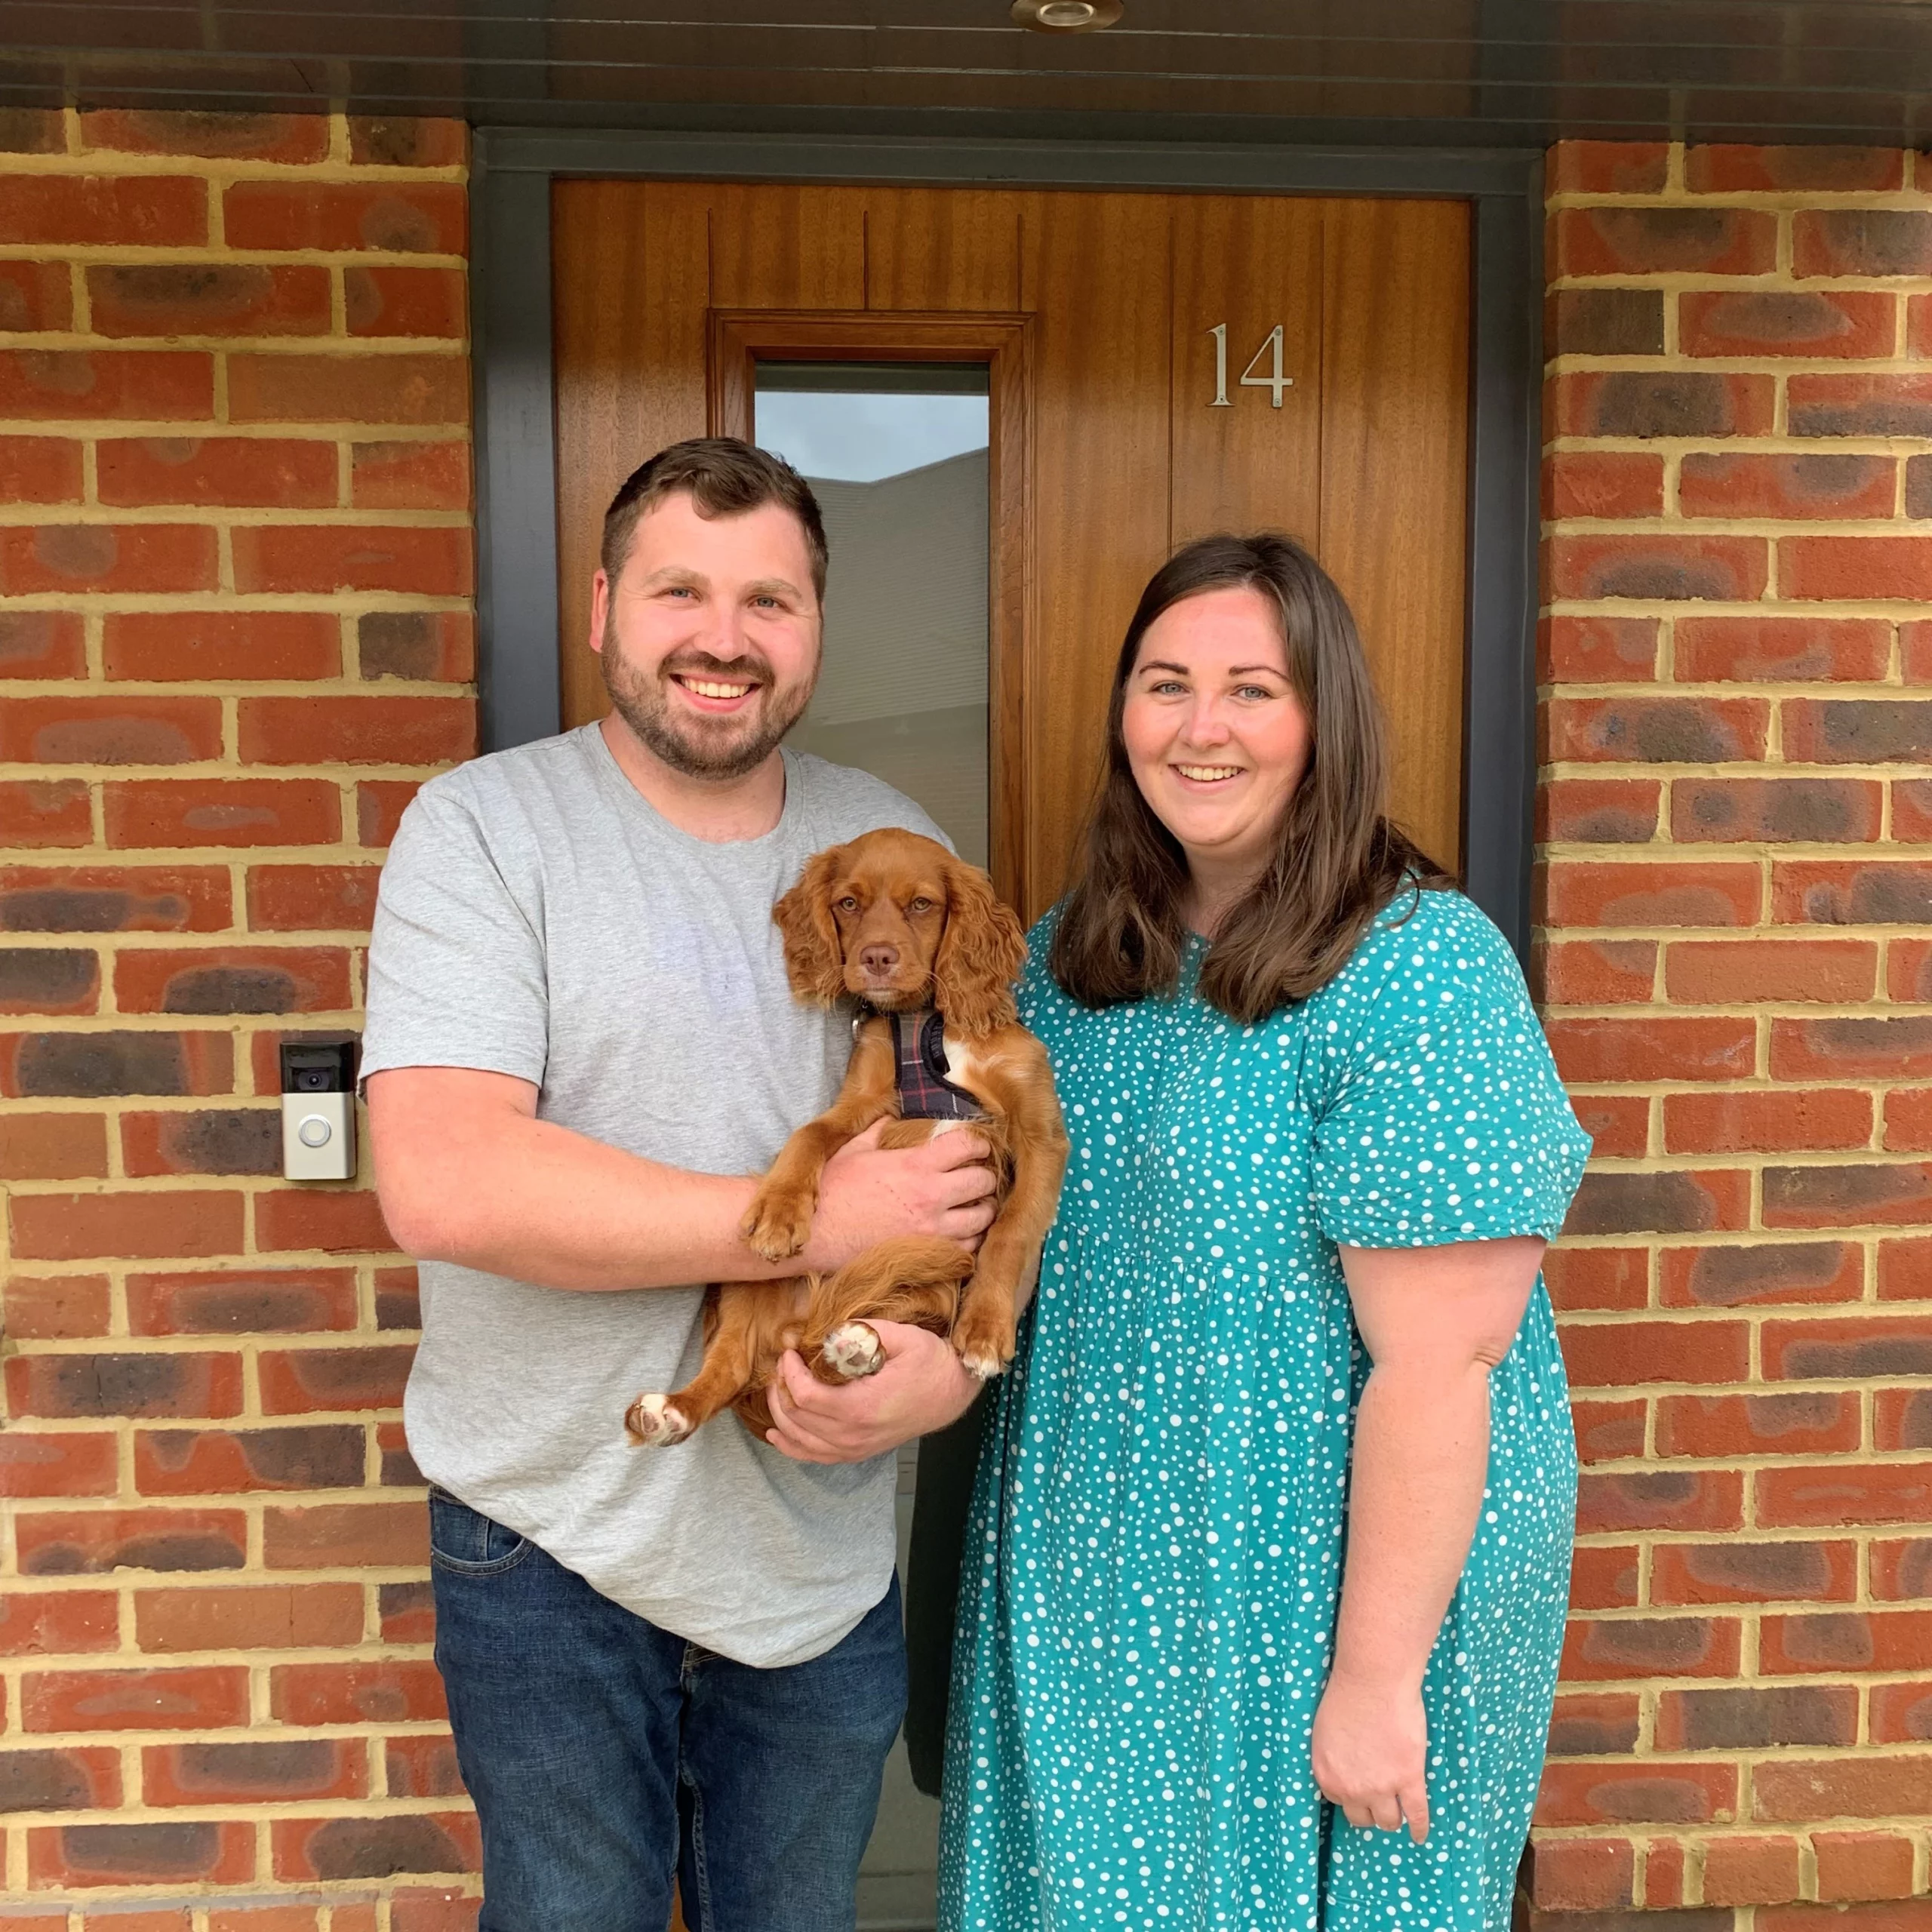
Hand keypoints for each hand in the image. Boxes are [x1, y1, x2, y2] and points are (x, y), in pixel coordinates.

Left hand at [765, 1320, 982, 1463]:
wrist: (952, 1392)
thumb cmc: (929, 1362)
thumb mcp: (901, 1335)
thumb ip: (862, 1330)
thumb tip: (828, 1333)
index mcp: (862, 1406)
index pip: (805, 1396)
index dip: (789, 1373)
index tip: (789, 1352)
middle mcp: (855, 1434)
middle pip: (797, 1418)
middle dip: (781, 1389)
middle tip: (783, 1365)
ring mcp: (856, 1448)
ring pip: (800, 1440)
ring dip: (781, 1414)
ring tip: (777, 1389)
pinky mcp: (858, 1453)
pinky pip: (815, 1457)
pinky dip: (792, 1447)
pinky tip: (777, 1434)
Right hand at [798, 1123, 996, 1274]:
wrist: (818, 1235)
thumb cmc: (832, 1191)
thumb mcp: (853, 1151)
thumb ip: (877, 1132)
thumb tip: (888, 1118)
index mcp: (916, 1164)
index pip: (967, 1146)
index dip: (978, 1143)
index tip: (978, 1146)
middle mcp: (931, 1195)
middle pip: (983, 1181)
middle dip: (986, 1176)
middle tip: (980, 1176)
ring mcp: (933, 1228)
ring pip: (982, 1217)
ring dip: (984, 1209)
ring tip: (978, 1205)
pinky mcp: (929, 1253)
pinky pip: (968, 1247)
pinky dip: (971, 1238)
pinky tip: (963, 1232)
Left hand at [1310, 1669, 1429, 1842]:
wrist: (1372, 1681)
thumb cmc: (1347, 1695)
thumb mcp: (1326, 1730)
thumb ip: (1334, 1756)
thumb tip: (1345, 1766)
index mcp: (1326, 1773)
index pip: (1338, 1800)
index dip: (1350, 1794)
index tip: (1359, 1790)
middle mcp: (1350, 1788)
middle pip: (1361, 1817)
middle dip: (1369, 1810)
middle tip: (1378, 1801)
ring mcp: (1381, 1787)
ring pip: (1388, 1820)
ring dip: (1392, 1817)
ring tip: (1398, 1814)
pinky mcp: (1408, 1779)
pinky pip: (1417, 1814)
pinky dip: (1419, 1828)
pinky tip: (1420, 1836)